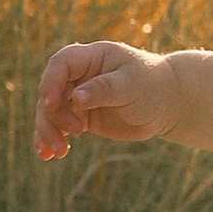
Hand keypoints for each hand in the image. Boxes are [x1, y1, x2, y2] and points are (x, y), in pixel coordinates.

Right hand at [34, 40, 173, 159]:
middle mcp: (79, 75)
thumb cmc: (152, 86)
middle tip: (78, 132)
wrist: (165, 104)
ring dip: (49, 131)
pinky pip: (58, 127)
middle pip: (52, 91)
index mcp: (92, 57)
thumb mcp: (131, 85)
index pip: (61, 63)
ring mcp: (77, 96)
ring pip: (51, 112)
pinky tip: (47, 155)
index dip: (51, 82)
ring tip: (59, 152)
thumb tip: (76, 97)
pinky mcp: (80, 116)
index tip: (51, 104)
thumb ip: (105, 89)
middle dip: (55, 114)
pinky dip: (50, 139)